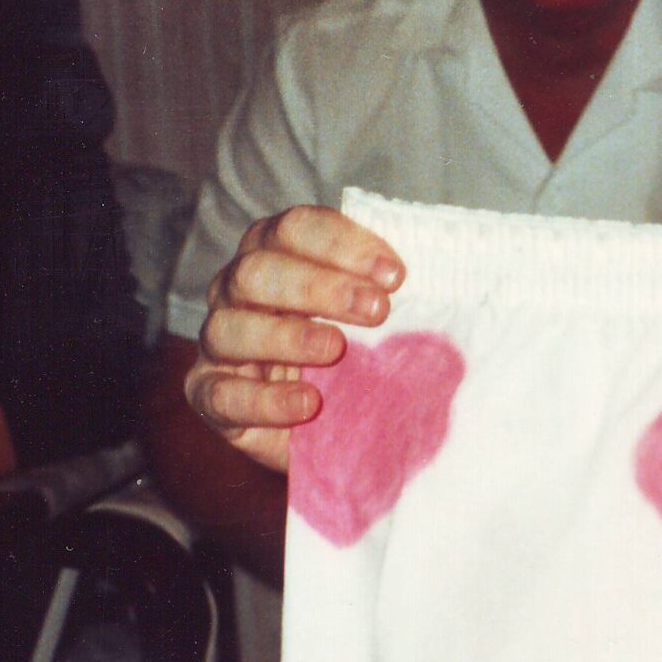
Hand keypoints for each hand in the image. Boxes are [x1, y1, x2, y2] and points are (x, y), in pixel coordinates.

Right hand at [183, 206, 403, 474]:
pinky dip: (265, 399)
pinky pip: (221, 394)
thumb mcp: (380, 328)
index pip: (294, 228)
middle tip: (377, 310)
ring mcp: (220, 344)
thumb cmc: (359, 363)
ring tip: (336, 351)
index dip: (341, 242)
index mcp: (278, 257)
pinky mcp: (210, 395)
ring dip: (286, 336)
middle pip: (258, 270)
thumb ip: (392, 301)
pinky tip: (308, 403)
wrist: (335, 433)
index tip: (395, 274)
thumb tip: (450, 282)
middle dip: (319, 286)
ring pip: (230, 326)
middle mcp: (239, 293)